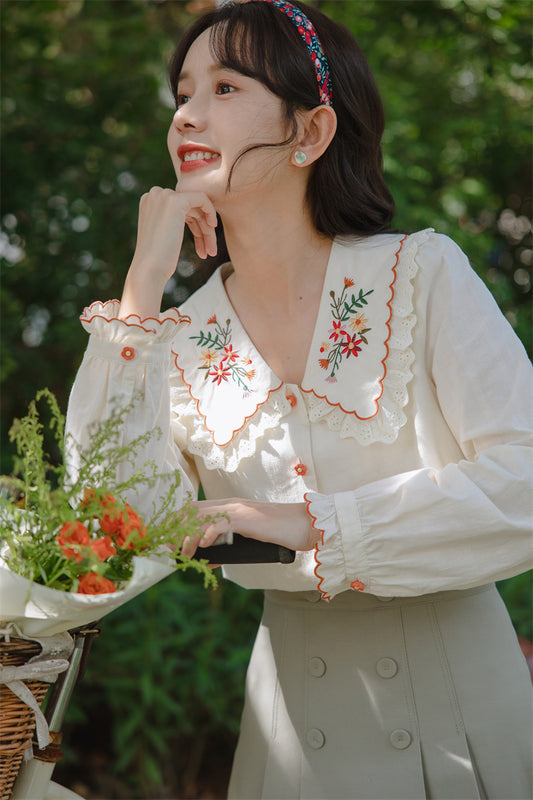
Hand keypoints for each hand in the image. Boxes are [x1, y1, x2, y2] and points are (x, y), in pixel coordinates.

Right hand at [120, 188, 216, 318]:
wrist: (149, 269)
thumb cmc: (157, 259)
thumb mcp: (163, 235)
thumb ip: (171, 222)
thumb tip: (184, 217)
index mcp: (150, 201)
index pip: (180, 208)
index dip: (194, 225)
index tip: (201, 245)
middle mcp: (155, 194)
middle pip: (190, 208)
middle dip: (202, 229)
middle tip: (210, 251)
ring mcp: (164, 196)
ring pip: (197, 207)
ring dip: (207, 229)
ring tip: (211, 251)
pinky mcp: (176, 201)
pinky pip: (202, 199)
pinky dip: (211, 211)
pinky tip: (213, 227)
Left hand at [181, 498, 318, 557]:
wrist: (304, 525)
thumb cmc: (279, 534)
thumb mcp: (248, 543)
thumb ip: (227, 548)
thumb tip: (206, 559)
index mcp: (229, 508)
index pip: (194, 510)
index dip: (177, 524)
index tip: (167, 541)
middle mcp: (230, 505)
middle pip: (192, 511)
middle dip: (175, 530)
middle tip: (168, 550)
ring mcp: (238, 509)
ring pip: (202, 517)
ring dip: (187, 536)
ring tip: (182, 554)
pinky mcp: (247, 517)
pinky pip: (221, 523)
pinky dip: (208, 533)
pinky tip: (202, 546)